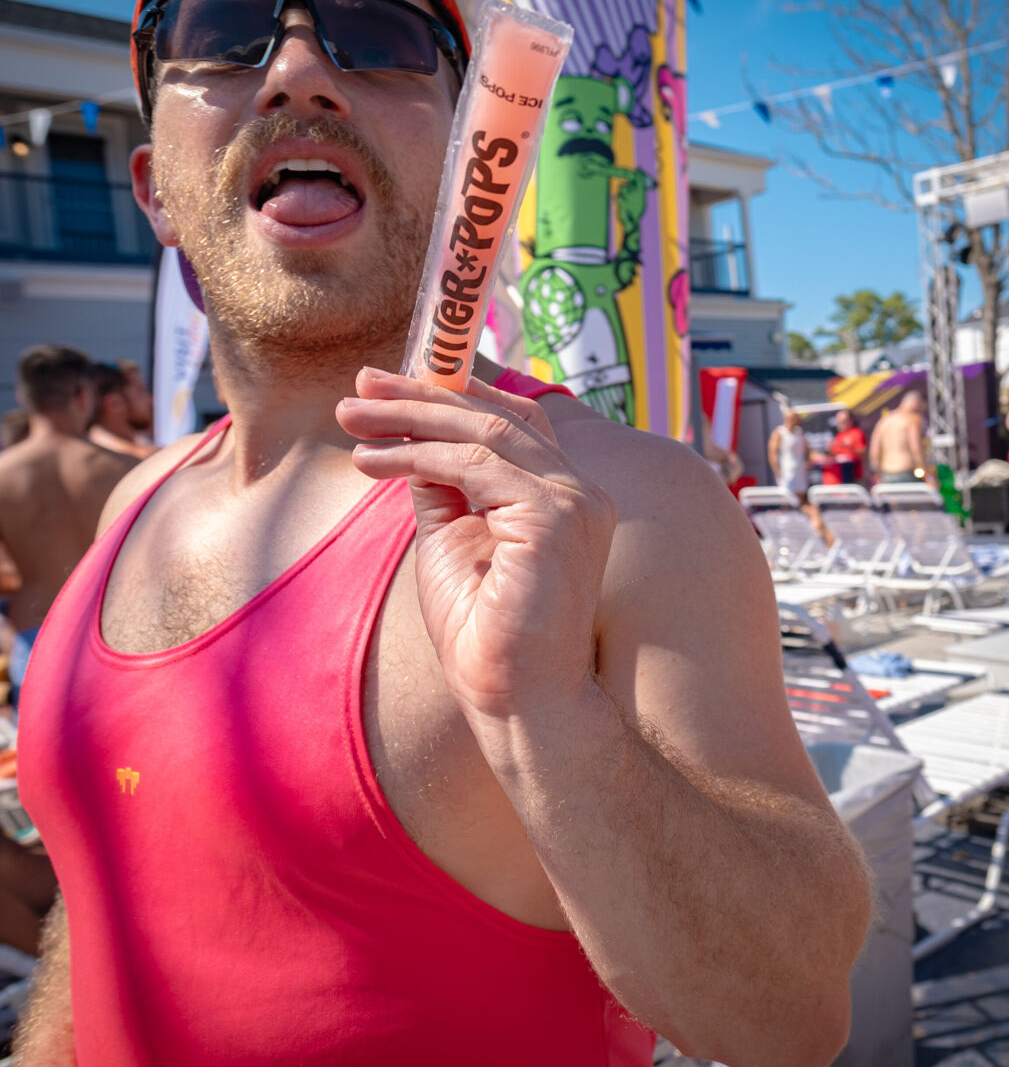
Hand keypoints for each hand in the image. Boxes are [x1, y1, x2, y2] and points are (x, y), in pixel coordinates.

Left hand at [336, 369, 616, 720]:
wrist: (514, 701)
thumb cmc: (484, 632)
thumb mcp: (451, 539)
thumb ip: (442, 486)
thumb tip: (408, 439)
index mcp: (563, 495)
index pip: (513, 421)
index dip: (454, 394)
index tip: (390, 385)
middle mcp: (580, 491)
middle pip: (499, 415)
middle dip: (423, 395)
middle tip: (361, 385)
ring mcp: (574, 502)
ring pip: (486, 432)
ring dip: (410, 418)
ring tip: (351, 417)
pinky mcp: (555, 518)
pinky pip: (476, 466)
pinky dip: (417, 455)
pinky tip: (370, 461)